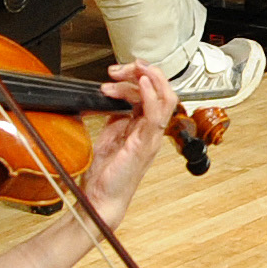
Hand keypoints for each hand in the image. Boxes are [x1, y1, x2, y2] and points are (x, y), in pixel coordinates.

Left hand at [80, 62, 178, 221]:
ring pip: (165, 97)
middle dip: (140, 72)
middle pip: (159, 90)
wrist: (101, 199)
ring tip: (130, 70)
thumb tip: (114, 98)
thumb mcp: (108, 136)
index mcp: (143, 127)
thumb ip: (116, 117)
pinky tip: (143, 83)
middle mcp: (151, 130)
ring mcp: (151, 137)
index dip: (135, 77)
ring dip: (148, 78)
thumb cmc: (106, 175)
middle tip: (120, 68)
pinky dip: (151, 94)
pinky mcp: (145, 144)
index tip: (116, 72)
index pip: (149, 92)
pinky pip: (157, 114)